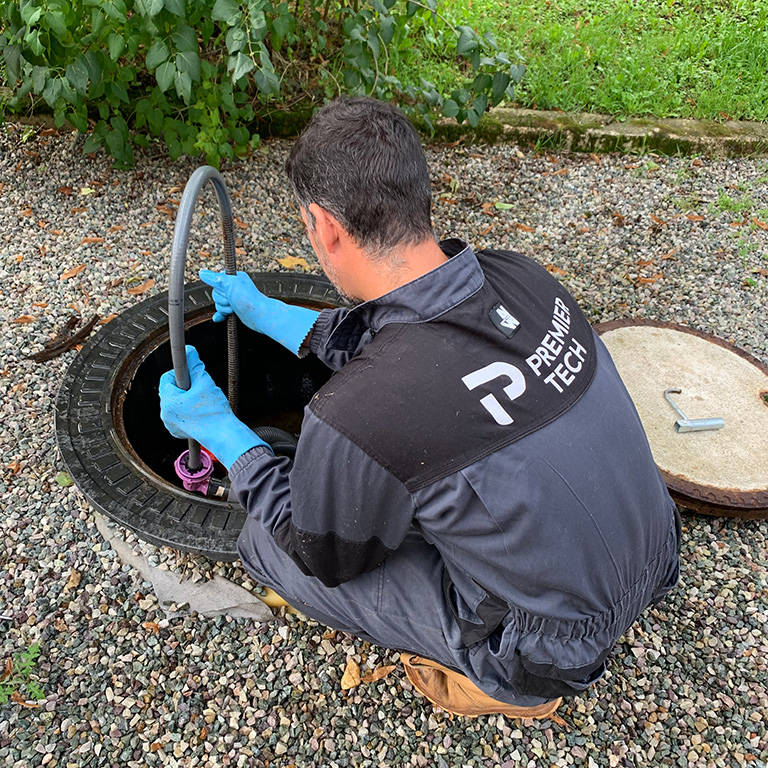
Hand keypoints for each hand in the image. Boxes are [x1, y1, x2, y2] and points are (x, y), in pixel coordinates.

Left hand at [159, 345, 266, 468]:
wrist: (223, 434)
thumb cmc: (214, 411)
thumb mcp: (205, 382)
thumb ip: (194, 364)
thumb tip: (189, 350)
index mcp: (168, 401)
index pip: (167, 378)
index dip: (181, 373)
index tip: (193, 376)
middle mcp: (165, 413)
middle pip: (171, 390)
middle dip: (185, 387)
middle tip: (200, 389)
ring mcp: (170, 424)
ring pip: (176, 402)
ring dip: (187, 398)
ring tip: (202, 402)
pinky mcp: (177, 431)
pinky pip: (179, 414)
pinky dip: (188, 411)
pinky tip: (201, 412)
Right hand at [199, 269, 318, 355]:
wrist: (260, 315)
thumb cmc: (249, 299)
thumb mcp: (230, 284)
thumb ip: (215, 278)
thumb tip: (202, 273)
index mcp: (233, 278)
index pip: (215, 281)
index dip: (219, 289)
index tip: (228, 292)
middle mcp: (234, 287)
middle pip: (215, 294)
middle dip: (222, 300)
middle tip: (232, 301)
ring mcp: (234, 299)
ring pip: (218, 304)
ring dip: (224, 308)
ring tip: (234, 308)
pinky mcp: (236, 309)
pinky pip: (221, 312)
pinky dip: (220, 315)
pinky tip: (218, 318)